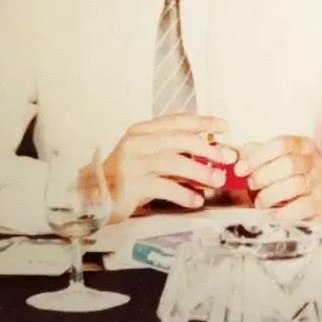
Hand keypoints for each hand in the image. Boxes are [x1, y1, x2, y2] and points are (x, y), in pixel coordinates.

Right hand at [103, 114, 234, 222]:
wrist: (92, 198)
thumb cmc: (127, 177)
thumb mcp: (150, 158)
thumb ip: (176, 153)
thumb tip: (213, 155)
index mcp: (142, 130)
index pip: (178, 120)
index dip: (203, 122)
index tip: (225, 126)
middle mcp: (136, 142)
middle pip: (180, 140)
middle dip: (209, 148)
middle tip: (229, 157)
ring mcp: (132, 163)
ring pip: (174, 162)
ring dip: (200, 171)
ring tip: (218, 180)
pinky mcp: (130, 185)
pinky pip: (163, 188)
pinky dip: (183, 194)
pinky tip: (196, 200)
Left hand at [234, 135, 321, 226]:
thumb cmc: (297, 178)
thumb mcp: (281, 161)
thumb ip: (259, 156)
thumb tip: (236, 154)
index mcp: (303, 147)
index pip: (281, 144)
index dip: (258, 156)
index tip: (240, 169)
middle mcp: (315, 162)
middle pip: (288, 164)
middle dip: (263, 176)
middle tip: (251, 186)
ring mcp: (321, 184)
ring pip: (294, 185)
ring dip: (270, 195)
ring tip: (260, 202)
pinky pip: (300, 208)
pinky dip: (281, 213)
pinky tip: (272, 215)